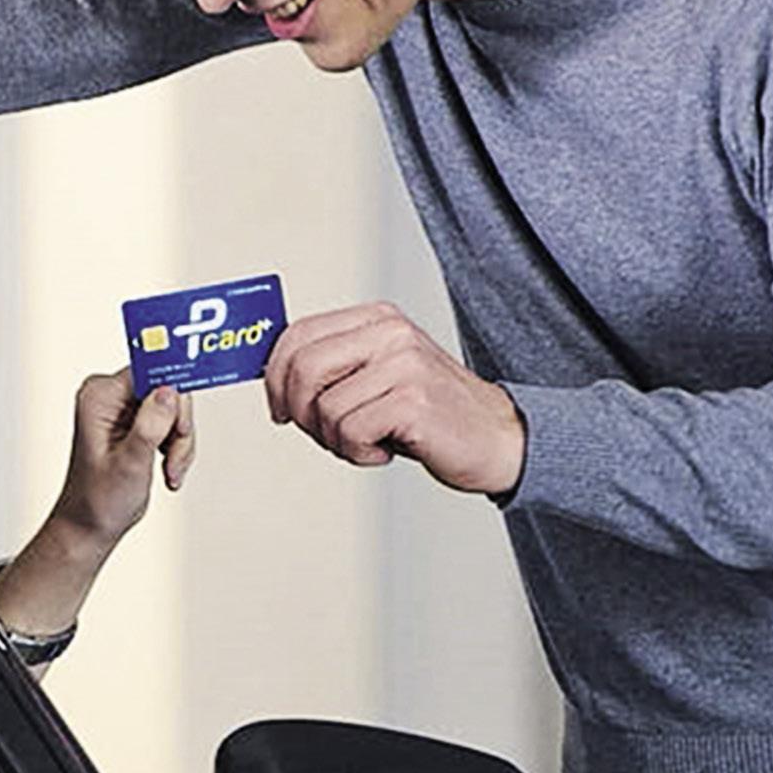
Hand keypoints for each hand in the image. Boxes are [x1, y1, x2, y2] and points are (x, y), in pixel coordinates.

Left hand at [49, 370, 194, 547]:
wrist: (90, 524)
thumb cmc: (98, 499)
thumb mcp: (129, 463)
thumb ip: (149, 425)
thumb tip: (169, 391)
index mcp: (99, 396)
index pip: (151, 372)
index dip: (174, 395)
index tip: (184, 420)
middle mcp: (110, 395)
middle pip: (168, 390)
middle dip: (178, 428)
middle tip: (172, 459)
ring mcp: (123, 408)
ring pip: (175, 409)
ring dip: (180, 443)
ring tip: (169, 470)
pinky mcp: (135, 421)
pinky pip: (171, 422)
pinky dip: (176, 448)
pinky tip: (167, 469)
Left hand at [264, 302, 525, 493]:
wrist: (499, 440)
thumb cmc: (430, 415)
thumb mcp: (378, 377)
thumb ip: (335, 368)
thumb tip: (273, 378)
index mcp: (376, 319)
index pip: (297, 334)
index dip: (275, 376)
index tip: (279, 409)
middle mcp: (389, 332)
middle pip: (302, 367)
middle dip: (298, 411)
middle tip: (322, 435)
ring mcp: (404, 363)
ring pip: (323, 407)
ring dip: (334, 440)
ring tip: (366, 443)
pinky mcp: (413, 399)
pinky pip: (350, 431)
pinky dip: (358, 453)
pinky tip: (385, 451)